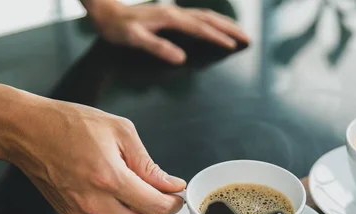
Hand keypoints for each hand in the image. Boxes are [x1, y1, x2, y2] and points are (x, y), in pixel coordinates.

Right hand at [4, 94, 184, 213]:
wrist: (28, 133)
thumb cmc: (70, 125)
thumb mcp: (120, 132)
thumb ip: (149, 164)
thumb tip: (171, 185)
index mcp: (110, 178)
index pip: (156, 208)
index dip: (174, 204)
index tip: (176, 196)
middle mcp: (96, 204)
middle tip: (164, 203)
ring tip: (143, 202)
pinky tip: (125, 205)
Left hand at [86, 1, 248, 63]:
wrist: (106, 12)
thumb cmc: (118, 28)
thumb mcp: (134, 38)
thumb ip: (157, 47)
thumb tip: (181, 59)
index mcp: (169, 19)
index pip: (200, 28)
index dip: (217, 37)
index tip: (232, 46)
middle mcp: (175, 12)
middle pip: (209, 18)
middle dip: (230, 28)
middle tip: (248, 38)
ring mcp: (174, 12)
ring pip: (206, 16)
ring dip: (225, 24)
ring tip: (241, 33)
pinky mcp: (172, 15)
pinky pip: (199, 17)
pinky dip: (213, 22)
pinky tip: (217, 28)